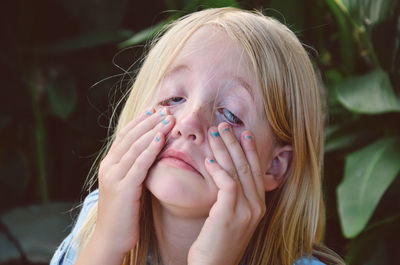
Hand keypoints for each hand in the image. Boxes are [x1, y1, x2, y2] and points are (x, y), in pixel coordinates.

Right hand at [94, 107, 174, 255]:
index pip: (125, 136)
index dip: (141, 121)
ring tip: (169, 118)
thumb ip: (134, 169)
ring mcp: (114, 177)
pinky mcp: (123, 189)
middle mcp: (108, 167)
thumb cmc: (123, 213)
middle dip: (149, 121)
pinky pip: (139, 164)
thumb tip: (150, 154)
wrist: (110, 239)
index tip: (156, 110)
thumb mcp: (127, 186)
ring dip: (153, 130)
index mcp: (108, 165)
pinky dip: (150, 149)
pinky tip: (162, 138)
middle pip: (130, 137)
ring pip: (135, 147)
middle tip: (166, 108)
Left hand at [188, 122, 265, 264]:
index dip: (249, 150)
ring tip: (215, 133)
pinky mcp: (230, 215)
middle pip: (247, 167)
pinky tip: (209, 160)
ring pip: (237, 172)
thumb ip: (231, 198)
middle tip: (225, 124)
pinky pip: (227, 186)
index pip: (254, 171)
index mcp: (257, 205)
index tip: (243, 132)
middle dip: (236, 143)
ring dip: (226, 150)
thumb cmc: (215, 242)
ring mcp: (246, 212)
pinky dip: (219, 171)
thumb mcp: (229, 217)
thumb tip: (224, 175)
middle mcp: (256, 207)